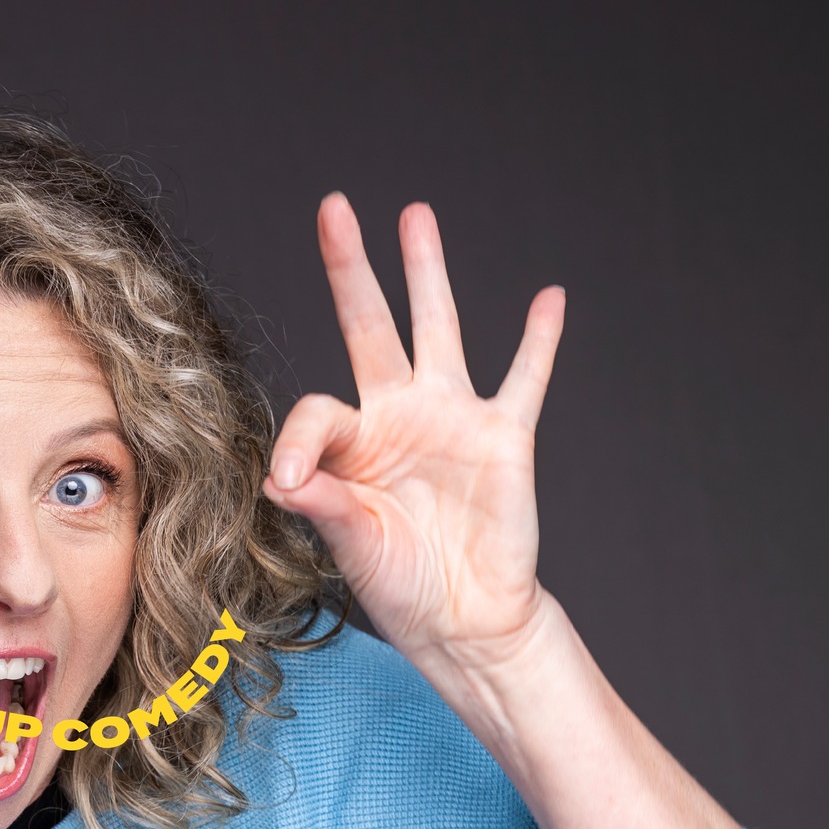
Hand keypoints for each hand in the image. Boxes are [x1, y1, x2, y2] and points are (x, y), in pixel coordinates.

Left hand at [264, 194, 566, 683]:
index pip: (317, 409)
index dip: (296, 443)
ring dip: (428, 272)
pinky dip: (539, 342)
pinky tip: (548, 299)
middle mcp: (398, 415)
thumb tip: (281, 478)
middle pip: (370, 324)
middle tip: (334, 209)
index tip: (284, 484)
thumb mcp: (349, 543)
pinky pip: (525, 379)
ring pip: (440, 328)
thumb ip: (321, 502)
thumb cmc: (401, 582)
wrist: (464, 620)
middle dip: (351, 268)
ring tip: (415, 215)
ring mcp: (452, 419)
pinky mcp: (505, 437)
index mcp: (351, 441)